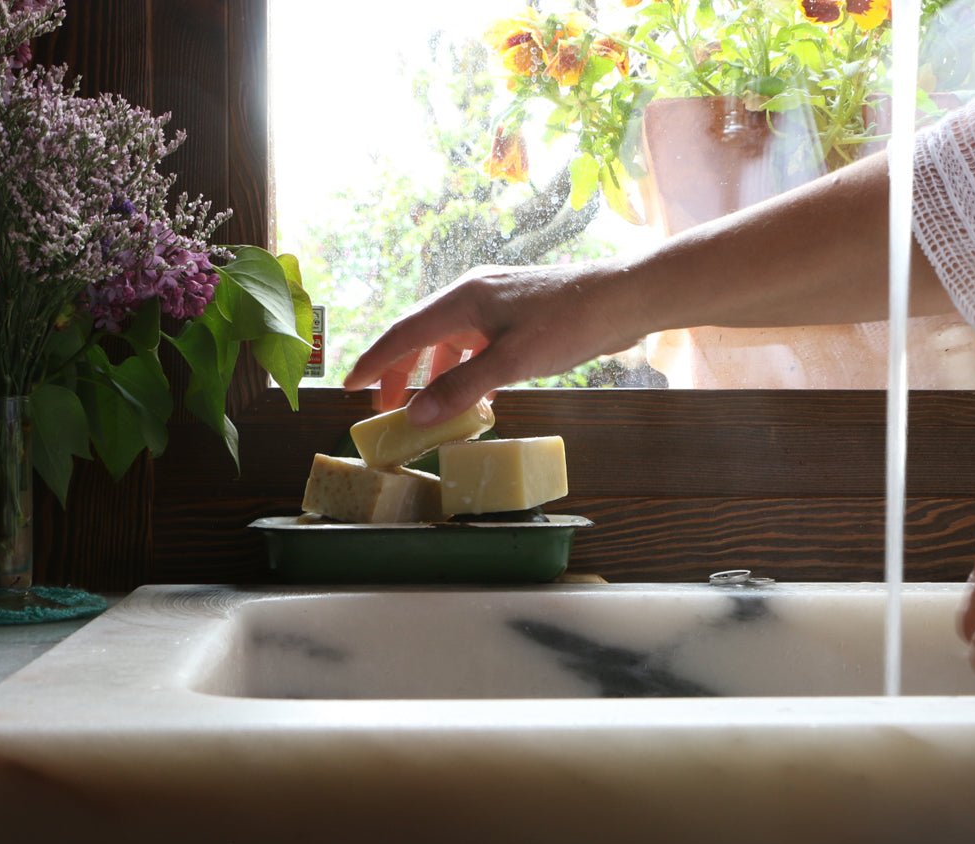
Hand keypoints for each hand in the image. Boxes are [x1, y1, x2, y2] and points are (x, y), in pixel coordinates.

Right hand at [342, 261, 644, 423]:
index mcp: (463, 299)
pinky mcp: (518, 317)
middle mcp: (473, 296)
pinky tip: (476, 399)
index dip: (375, 361)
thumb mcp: (511, 362)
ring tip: (427, 409)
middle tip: (384, 409)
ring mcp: (496, 305)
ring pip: (450, 342)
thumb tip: (417, 416)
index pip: (404, 332)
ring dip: (436, 376)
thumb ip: (462, 389)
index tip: (351, 387)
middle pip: (421, 336)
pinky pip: (478, 346)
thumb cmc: (569, 322)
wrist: (622, 299)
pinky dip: (468, 371)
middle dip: (401, 373)